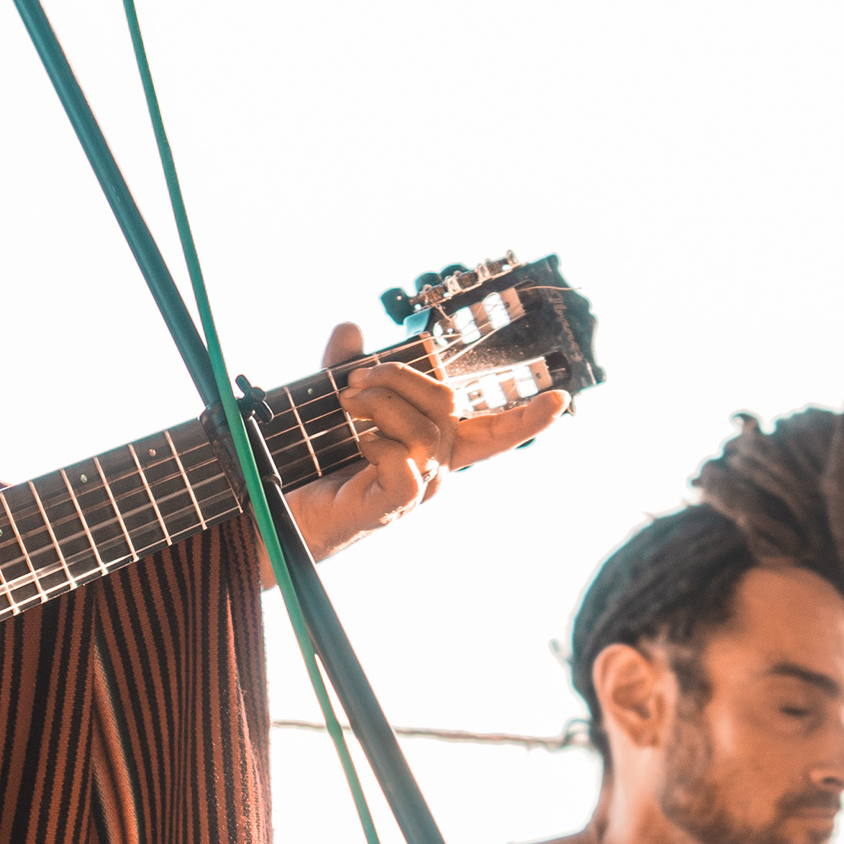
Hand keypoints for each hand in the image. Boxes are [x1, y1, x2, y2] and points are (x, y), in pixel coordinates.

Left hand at [280, 321, 571, 562]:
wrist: (283, 516)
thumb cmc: (316, 464)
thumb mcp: (335, 404)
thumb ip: (344, 366)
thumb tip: (350, 327)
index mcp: (434, 445)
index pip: (493, 431)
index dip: (527, 417)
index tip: (560, 398)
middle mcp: (435, 469)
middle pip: (444, 404)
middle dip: (398, 376)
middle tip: (353, 380)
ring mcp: (417, 490)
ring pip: (423, 430)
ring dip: (379, 404)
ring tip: (345, 407)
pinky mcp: (391, 507)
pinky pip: (404, 464)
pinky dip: (378, 443)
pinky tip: (358, 446)